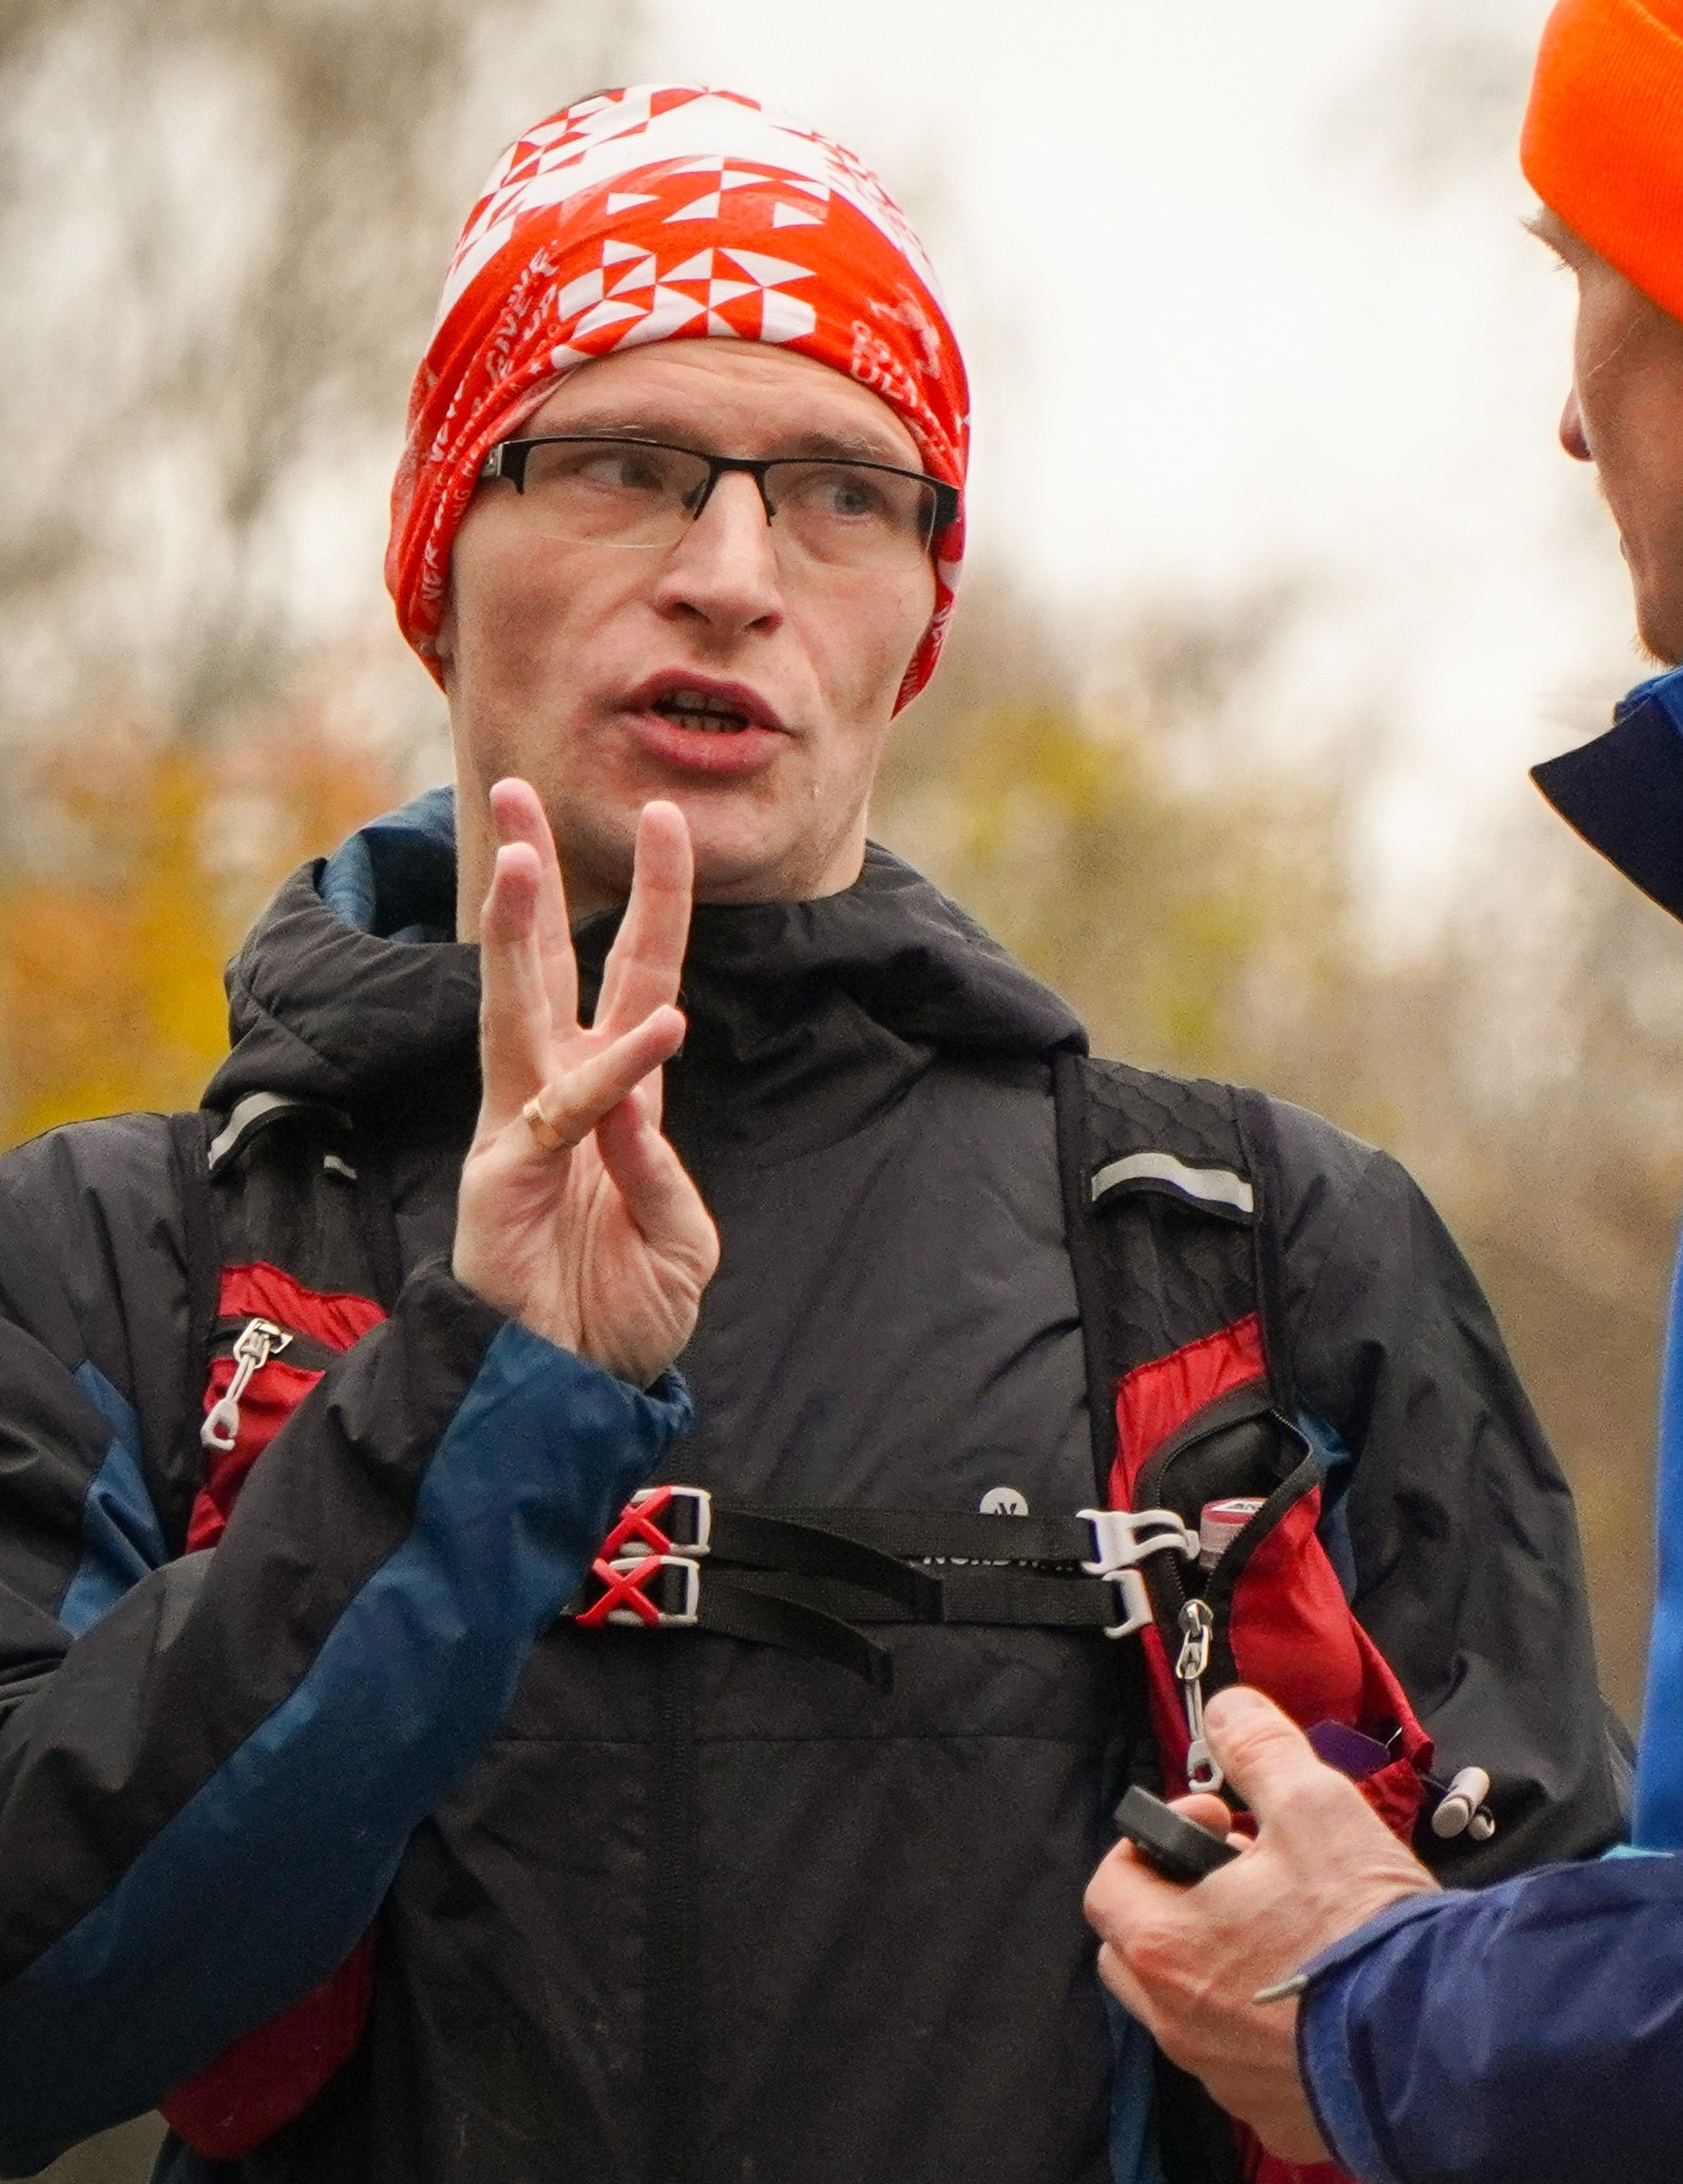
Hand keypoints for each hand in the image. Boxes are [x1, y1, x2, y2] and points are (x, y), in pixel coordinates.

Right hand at [453, 779, 719, 1384]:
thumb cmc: (616, 1313)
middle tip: (516, 788)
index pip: (634, 976)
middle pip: (549, 963)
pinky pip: (568, 1112)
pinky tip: (660, 1028)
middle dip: (530, 874)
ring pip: (519, 1010)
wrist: (566, 1395)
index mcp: (611, 1097)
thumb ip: (664, 1173)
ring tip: (512, 856)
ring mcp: (522, 1129)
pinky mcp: (503, 1177)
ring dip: (515, 932)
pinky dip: (615, 1073)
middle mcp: (557, 1095)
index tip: (666, 819)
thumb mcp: (678, 1241)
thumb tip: (637, 1112)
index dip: (652, 900)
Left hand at [1085, 1687, 1435, 2164]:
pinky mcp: (1276, 2117)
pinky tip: (1327, 1999)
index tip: (1225, 1822)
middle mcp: (1176, 2023)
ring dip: (1222, 1967)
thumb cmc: (1361, 1927)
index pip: (1110, 1884)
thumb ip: (1260, 1750)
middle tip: (1251, 1878)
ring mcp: (1222, 2079)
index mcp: (1164, 1946)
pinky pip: (1246, 2064)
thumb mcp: (1314, 1807)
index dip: (1159, 1838)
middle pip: (1138, 1954)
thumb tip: (1227, 1711)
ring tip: (1295, 1933)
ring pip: (1190, 2011)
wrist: (1436, 2044)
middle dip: (1178, 1906)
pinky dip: (1265, 2028)